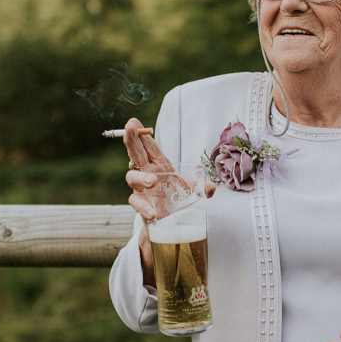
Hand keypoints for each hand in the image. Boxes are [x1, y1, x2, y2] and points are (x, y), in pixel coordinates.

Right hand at [121, 117, 214, 287]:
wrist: (170, 219)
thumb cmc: (177, 196)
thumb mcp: (193, 190)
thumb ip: (202, 187)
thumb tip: (211, 188)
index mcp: (159, 164)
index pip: (149, 146)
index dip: (142, 134)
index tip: (134, 122)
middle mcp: (147, 172)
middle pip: (135, 154)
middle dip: (132, 141)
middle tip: (129, 128)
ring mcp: (141, 188)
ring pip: (132, 177)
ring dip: (141, 178)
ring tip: (152, 181)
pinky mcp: (140, 203)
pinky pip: (136, 203)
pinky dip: (143, 207)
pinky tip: (152, 213)